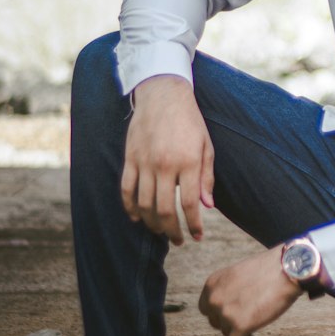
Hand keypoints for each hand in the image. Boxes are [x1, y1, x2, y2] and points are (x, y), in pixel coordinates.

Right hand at [121, 75, 214, 244]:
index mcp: (188, 161)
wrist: (163, 95)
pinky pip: (126, 189)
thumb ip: (206, 178)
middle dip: (172, 231)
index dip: (193, 225)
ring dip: (151, 223)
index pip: (190, 204)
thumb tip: (207, 207)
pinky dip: (130, 207)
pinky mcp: (130, 158)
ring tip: (160, 231)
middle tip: (177, 240)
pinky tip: (136, 217)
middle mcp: (165, 164)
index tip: (197, 236)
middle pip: (164, 210)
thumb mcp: (206, 146)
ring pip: (144, 204)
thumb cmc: (190, 122)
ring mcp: (144, 162)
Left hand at [198, 247, 301, 335]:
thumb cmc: (268, 270)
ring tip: (255, 321)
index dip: (220, 312)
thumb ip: (227, 289)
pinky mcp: (240, 326)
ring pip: (226, 333)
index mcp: (212, 283)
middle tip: (249, 315)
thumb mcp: (238, 274)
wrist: (286, 269)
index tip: (236, 310)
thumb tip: (227, 309)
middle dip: (230, 321)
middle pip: (216, 322)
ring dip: (239, 331)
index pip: (206, 308)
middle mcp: (214, 298)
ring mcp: (226, 313)